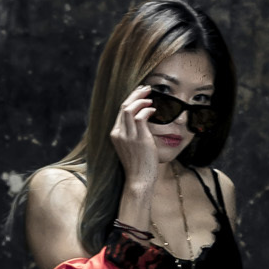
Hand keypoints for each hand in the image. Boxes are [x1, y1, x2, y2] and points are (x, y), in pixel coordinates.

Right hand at [109, 83, 161, 203]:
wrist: (139, 180)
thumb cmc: (138, 165)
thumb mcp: (131, 146)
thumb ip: (133, 133)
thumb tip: (143, 120)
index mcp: (115, 134)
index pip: (120, 111)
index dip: (130, 99)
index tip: (139, 93)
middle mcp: (118, 133)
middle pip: (124, 106)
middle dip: (135, 94)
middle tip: (146, 88)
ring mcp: (128, 136)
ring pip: (130, 109)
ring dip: (141, 99)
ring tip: (150, 96)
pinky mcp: (138, 139)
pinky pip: (141, 117)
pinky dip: (147, 110)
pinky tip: (153, 110)